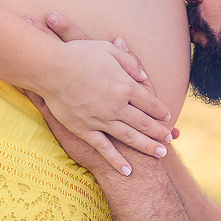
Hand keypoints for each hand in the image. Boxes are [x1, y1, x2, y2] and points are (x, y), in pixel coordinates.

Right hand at [29, 13, 171, 175]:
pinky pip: (104, 148)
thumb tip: (144, 75)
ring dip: (147, 147)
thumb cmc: (79, 54)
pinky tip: (127, 171)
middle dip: (159, 132)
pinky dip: (117, 161)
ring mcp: (102, 121)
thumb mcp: (109, 50)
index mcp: (126, 86)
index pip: (150, 102)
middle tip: (169, 139)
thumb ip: (130, 62)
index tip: (167, 116)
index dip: (160, 110)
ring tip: (160, 155)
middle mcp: (118, 107)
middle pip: (145, 123)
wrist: (51, 68)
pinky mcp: (85, 130)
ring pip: (130, 138)